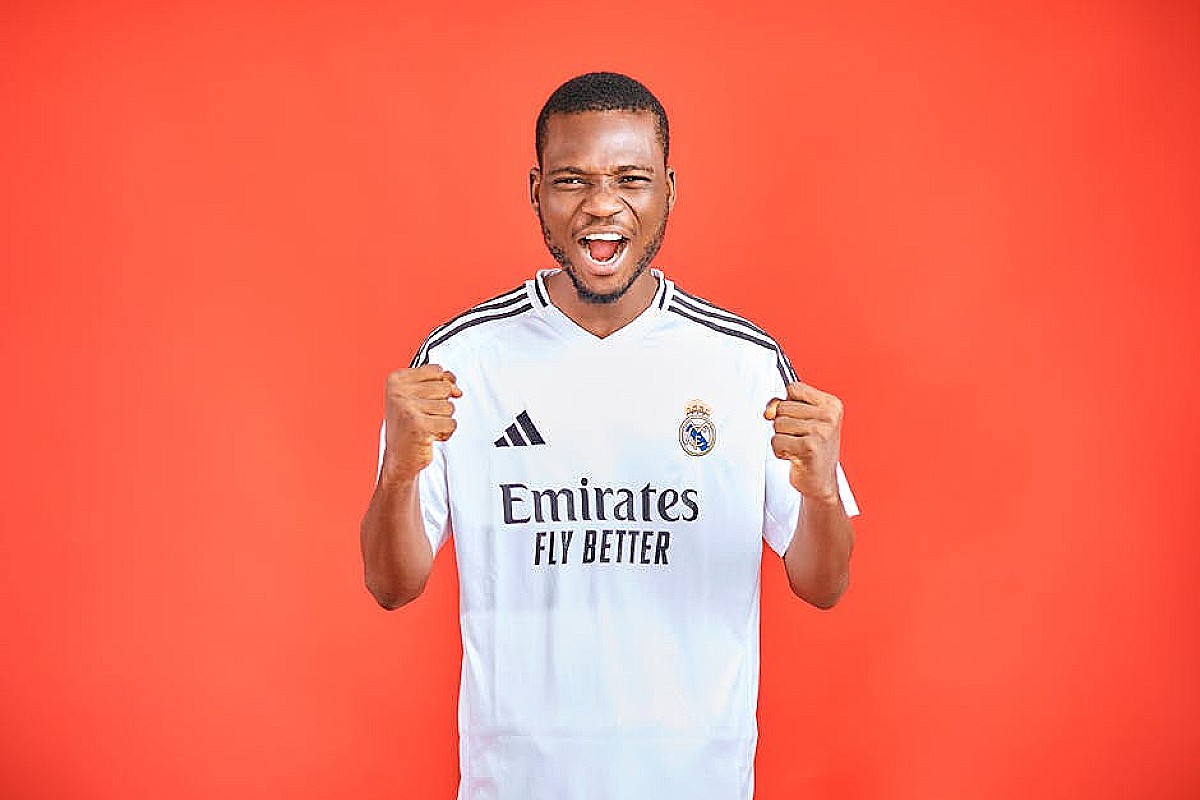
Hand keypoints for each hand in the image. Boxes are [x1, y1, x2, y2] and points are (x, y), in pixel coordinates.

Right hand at [380, 364, 461, 484]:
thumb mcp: (417, 397)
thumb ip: (437, 383)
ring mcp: (407, 408)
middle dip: (441, 405)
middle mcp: (399, 392)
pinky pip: (450, 423)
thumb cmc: (408, 426)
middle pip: (444, 388)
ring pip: (449, 407)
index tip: (432, 397)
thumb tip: (456, 389)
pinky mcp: (419, 426)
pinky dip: (445, 432)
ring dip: (443, 420)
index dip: (443, 383)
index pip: (437, 370)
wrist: (399, 457)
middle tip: (426, 415)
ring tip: (427, 426)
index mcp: (396, 379)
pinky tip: (431, 435)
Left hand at [764, 381, 842, 502]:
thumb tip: (769, 409)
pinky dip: (779, 451)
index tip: (797, 418)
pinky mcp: (809, 447)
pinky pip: (776, 440)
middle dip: (784, 424)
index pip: (793, 388)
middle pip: (783, 406)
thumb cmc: (813, 449)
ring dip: (782, 438)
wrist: (821, 481)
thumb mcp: (803, 420)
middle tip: (799, 437)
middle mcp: (829, 416)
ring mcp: (820, 432)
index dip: (787, 403)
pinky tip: (794, 456)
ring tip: (797, 446)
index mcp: (831, 404)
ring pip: (778, 424)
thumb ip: (784, 405)